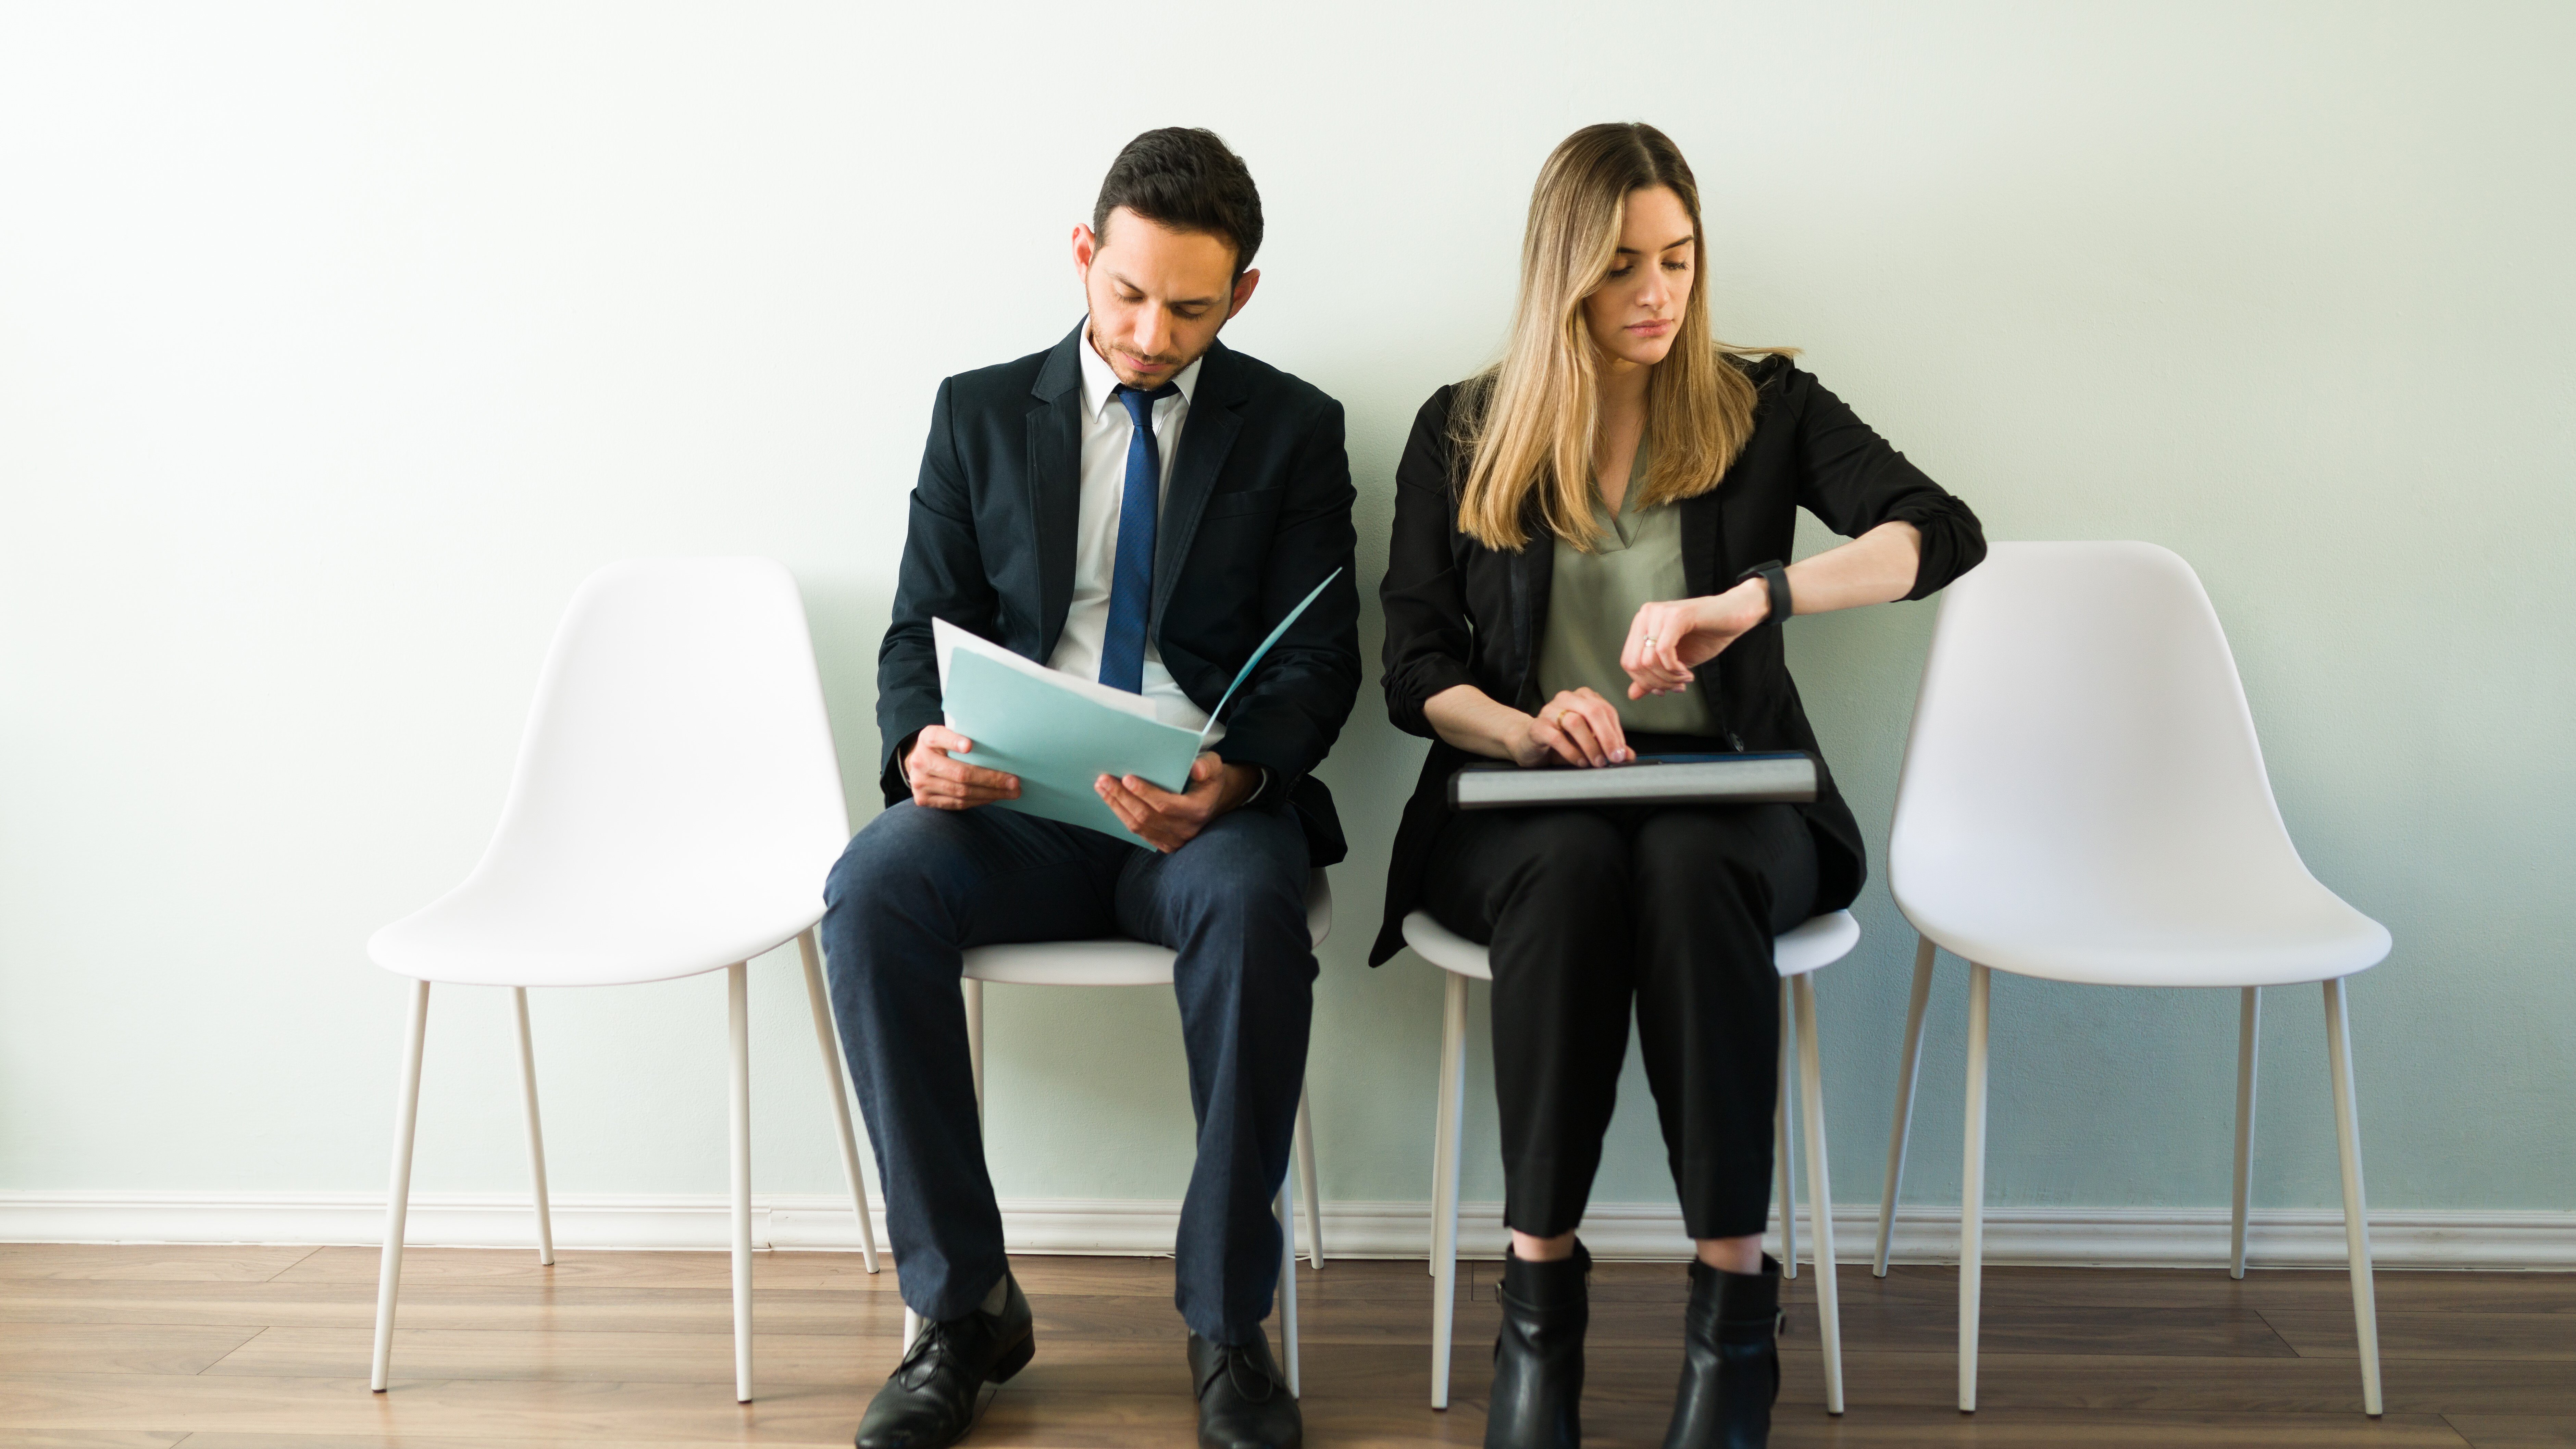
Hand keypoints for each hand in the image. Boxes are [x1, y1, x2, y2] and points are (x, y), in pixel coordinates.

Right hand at [905, 725, 1020, 810]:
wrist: (919, 764)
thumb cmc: (944, 747)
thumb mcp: (948, 735)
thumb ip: (964, 737)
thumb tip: (1001, 745)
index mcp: (927, 738)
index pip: (938, 737)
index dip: (953, 741)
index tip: (970, 746)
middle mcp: (920, 760)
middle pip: (959, 773)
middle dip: (991, 779)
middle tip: (1014, 781)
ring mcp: (920, 782)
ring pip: (961, 792)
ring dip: (990, 794)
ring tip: (1010, 792)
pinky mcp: (923, 799)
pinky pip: (956, 803)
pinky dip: (978, 801)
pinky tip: (993, 797)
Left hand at [1096, 752, 1256, 852]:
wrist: (1213, 801)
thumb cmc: (1208, 779)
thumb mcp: (1214, 767)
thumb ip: (1207, 766)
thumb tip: (1195, 768)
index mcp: (1198, 810)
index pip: (1166, 805)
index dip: (1145, 793)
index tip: (1127, 778)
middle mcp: (1186, 829)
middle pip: (1147, 816)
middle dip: (1122, 797)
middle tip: (1104, 780)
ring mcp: (1175, 840)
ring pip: (1139, 827)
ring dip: (1117, 807)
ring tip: (1102, 788)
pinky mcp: (1165, 844)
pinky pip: (1139, 833)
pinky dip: (1123, 816)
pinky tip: (1111, 801)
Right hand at [1513, 687, 1629, 767]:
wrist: (1529, 744)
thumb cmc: (1561, 741)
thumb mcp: (1588, 742)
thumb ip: (1608, 746)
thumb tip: (1629, 756)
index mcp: (1583, 697)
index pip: (1607, 710)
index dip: (1617, 733)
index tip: (1622, 753)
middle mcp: (1567, 698)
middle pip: (1593, 711)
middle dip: (1607, 737)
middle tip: (1613, 758)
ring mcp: (1550, 710)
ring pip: (1575, 722)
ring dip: (1590, 745)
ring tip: (1596, 762)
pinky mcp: (1537, 726)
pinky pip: (1557, 737)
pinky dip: (1571, 752)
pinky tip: (1580, 762)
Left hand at [1620, 582, 1768, 698]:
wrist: (1736, 614)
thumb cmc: (1707, 634)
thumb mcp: (1675, 662)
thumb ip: (1653, 676)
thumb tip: (1632, 694)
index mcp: (1642, 624)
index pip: (1628, 661)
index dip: (1645, 682)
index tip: (1666, 689)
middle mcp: (1645, 615)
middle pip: (1634, 663)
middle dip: (1656, 682)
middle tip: (1678, 686)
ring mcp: (1659, 613)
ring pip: (1648, 659)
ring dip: (1668, 677)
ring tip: (1685, 678)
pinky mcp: (1677, 615)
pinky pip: (1663, 650)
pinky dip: (1674, 668)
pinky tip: (1687, 671)